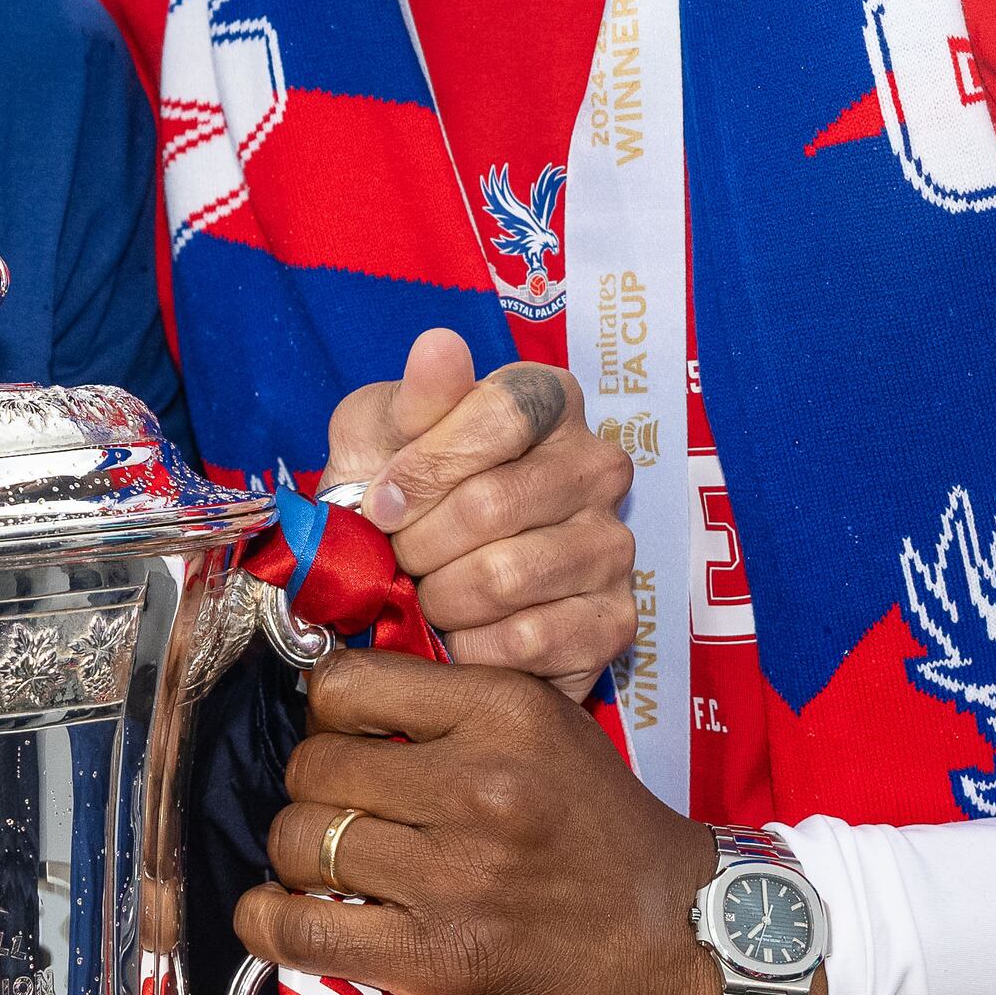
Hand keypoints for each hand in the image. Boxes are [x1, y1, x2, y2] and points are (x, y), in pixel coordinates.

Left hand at [243, 650, 718, 994]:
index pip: (345, 685)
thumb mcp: (550, 729)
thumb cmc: (606, 834)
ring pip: (300, 842)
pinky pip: (302, 929)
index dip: (326, 716)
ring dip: (299, 859)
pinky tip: (277, 917)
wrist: (683, 941)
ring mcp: (458, 876)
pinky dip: (268, 923)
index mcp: (505, 711)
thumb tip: (331, 698)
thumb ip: (453, 706)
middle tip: (342, 816)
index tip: (342, 742)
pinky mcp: (440, 959)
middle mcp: (480, 785)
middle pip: (313, 766)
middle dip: (313, 792)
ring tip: (332, 870)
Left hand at [319, 331, 635, 685]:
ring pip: (507, 576)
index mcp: (550, 399)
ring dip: (439, 596)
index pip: (498, 416)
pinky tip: (458, 635)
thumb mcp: (380, 433)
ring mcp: (615, 545)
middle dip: (419, 542)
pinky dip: (471, 647)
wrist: (416, 583)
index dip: (424, 468)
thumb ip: (412, 398)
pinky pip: (529, 640)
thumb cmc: (401, 491)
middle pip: (494, 503)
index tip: (380, 503)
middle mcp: (599, 465)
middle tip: (397, 557)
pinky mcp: (614, 621)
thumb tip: (440, 347)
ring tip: (424, 593)